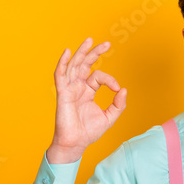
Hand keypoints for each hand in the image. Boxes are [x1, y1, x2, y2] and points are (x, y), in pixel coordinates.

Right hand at [49, 37, 126, 162]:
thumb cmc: (89, 132)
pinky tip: (67, 52)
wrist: (76, 143)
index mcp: (88, 91)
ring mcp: (69, 89)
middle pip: (85, 64)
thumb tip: (124, 89)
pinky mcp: (62, 93)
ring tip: (89, 40)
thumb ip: (118, 104)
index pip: (98, 76)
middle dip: (94, 53)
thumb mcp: (109, 117)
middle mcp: (78, 87)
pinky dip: (62, 63)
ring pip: (74, 66)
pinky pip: (60, 75)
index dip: (110, 80)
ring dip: (81, 52)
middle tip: (106, 44)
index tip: (117, 89)